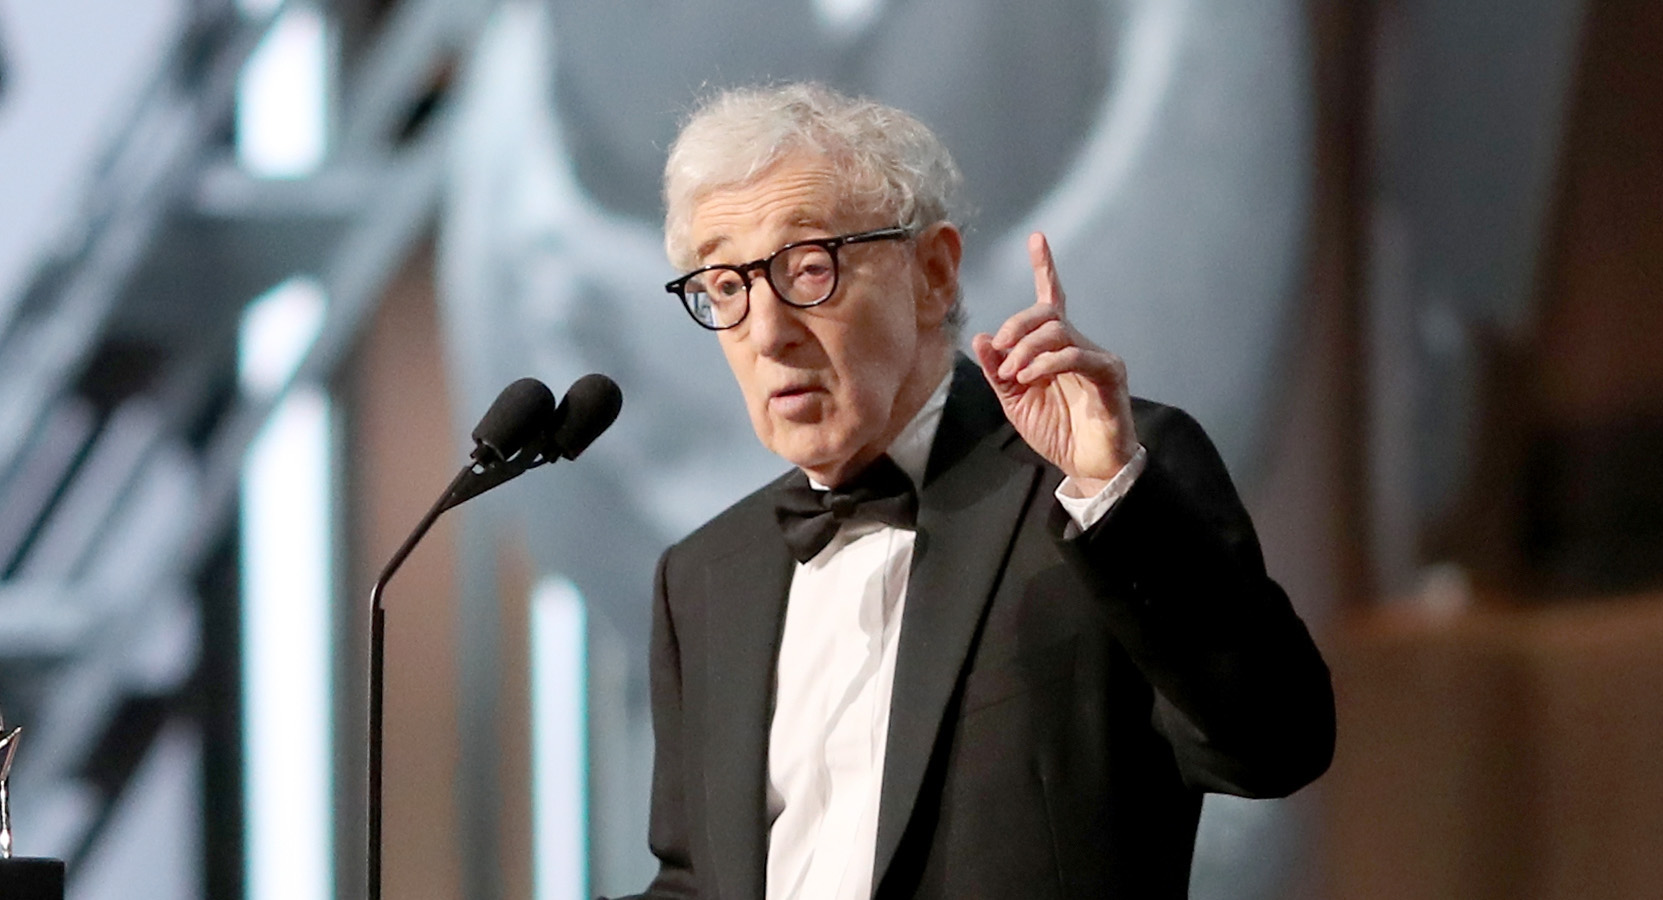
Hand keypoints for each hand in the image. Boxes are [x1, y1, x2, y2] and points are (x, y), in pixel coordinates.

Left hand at [971, 232, 1138, 493]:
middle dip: (1017, 326)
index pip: (1051, 299)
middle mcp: (1078, 344)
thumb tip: (982, 338)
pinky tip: (1029, 378)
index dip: (1045, 267)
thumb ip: (999, 372)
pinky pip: (1074, 355)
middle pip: (1047, 312)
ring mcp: (1096, 357)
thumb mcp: (1015, 402)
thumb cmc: (1057, 432)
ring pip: (1057, 331)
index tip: (1037, 238)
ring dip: (1026, 350)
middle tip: (1001, 353)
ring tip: (1014, 375)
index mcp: (1056, 348)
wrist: (1088, 466)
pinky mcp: (1108, 374)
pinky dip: (1046, 363)